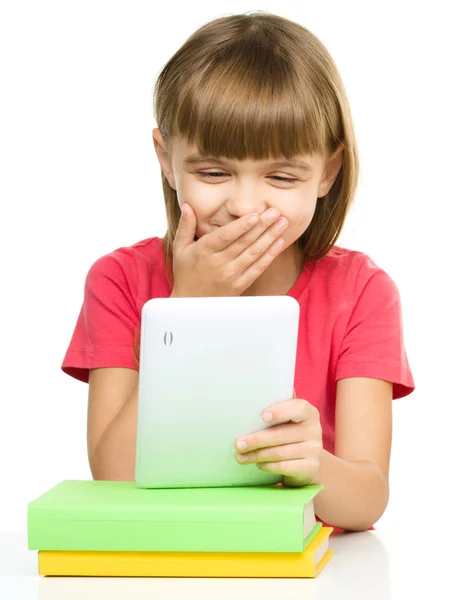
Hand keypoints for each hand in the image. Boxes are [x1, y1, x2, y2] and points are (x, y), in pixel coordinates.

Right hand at [170, 203, 288, 296]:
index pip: (225, 236)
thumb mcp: (180, 249)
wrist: (191, 304)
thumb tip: (188, 206)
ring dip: (270, 237)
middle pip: (244, 242)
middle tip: (276, 212)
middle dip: (262, 226)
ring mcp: (230, 275)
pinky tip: (279, 243)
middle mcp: (218, 263)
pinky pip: (258, 268)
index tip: (256, 215)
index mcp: (204, 250)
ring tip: (283, 223)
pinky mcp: (240, 285)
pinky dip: (270, 255)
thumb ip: (185, 226)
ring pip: (254, 253)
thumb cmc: (186, 273)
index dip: (241, 226)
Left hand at [235, 389, 322, 486]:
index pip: (299, 408)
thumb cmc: (289, 431)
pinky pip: (285, 467)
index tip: (263, 416)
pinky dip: (268, 466)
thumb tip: (253, 390)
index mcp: (308, 412)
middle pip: (282, 434)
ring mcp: (314, 450)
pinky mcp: (310, 467)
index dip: (281, 411)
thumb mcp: (287, 417)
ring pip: (280, 452)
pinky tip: (258, 464)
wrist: (306, 459)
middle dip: (257, 439)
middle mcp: (314, 430)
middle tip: (238, 443)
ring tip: (240, 456)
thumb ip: (277, 405)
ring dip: (257, 455)